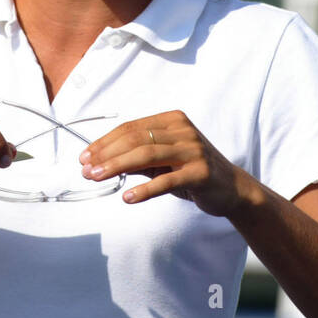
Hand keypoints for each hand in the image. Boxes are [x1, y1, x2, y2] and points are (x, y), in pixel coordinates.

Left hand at [79, 110, 246, 216]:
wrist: (232, 188)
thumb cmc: (192, 172)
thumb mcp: (163, 161)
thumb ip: (137, 159)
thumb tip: (99, 163)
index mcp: (172, 120)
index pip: (130, 128)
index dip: (105, 142)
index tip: (84, 157)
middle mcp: (183, 130)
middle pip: (135, 139)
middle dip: (106, 154)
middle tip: (86, 170)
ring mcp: (193, 149)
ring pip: (147, 155)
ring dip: (117, 167)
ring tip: (98, 178)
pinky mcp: (200, 172)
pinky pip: (167, 180)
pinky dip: (145, 190)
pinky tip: (128, 197)